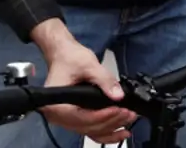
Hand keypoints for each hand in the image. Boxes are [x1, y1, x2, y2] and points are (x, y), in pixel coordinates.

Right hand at [33, 20, 134, 144]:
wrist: (64, 54)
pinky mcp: (75, 116)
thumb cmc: (70, 58)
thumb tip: (118, 95)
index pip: (82, 118)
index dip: (103, 117)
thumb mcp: (89, 65)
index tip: (119, 110)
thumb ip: (104, 80)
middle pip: (88, 127)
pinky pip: (90, 129)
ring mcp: (66, 119)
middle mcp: (58, 116)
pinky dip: (105, 131)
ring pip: (90, 131)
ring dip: (111, 127)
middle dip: (111, 122)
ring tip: (129, 118)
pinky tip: (120, 130)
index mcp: (56, 105)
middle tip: (129, 113)